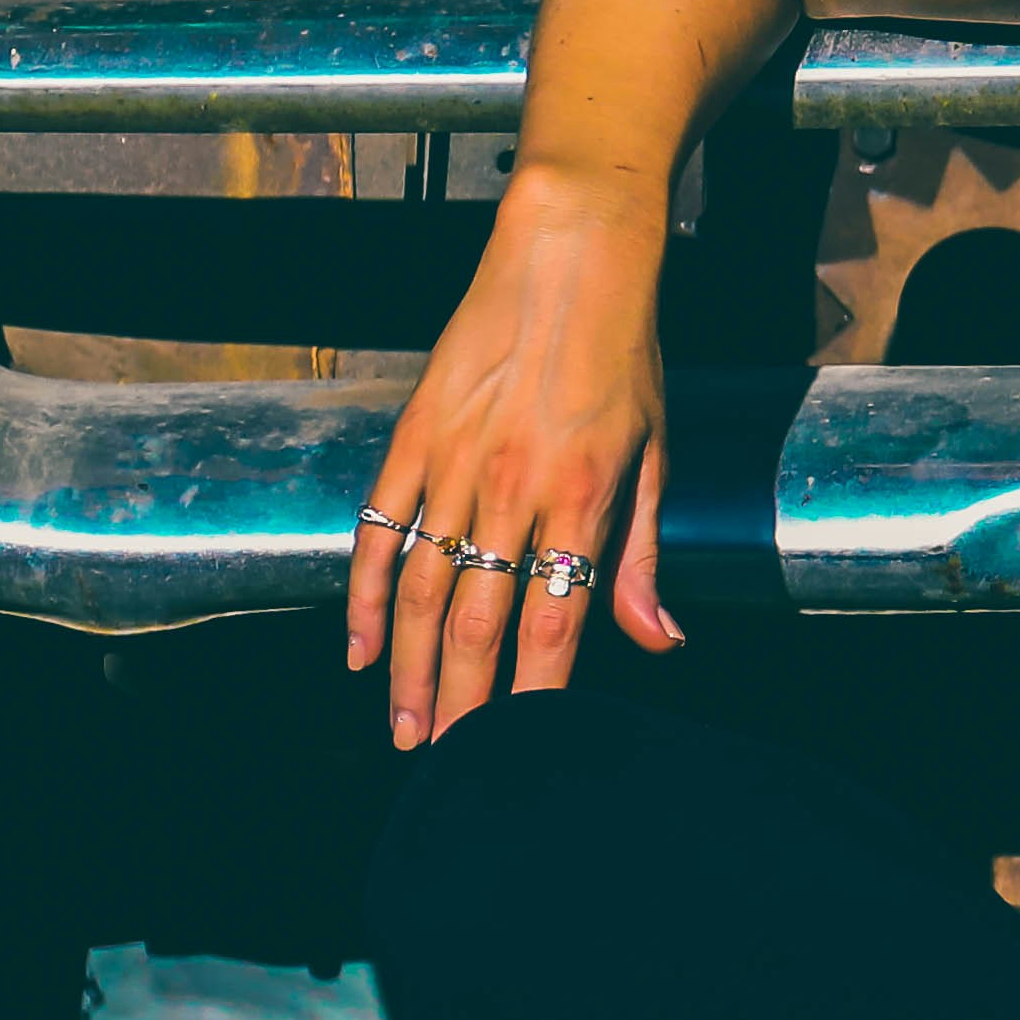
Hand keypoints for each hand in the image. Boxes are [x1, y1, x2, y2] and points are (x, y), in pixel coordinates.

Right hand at [348, 170, 681, 746]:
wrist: (569, 253)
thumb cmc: (625, 353)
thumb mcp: (652, 452)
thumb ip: (639, 555)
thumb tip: (657, 643)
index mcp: (582, 496)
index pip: (553, 625)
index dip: (534, 700)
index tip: (522, 755)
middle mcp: (513, 487)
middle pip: (479, 622)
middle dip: (464, 704)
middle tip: (448, 767)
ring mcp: (455, 462)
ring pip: (424, 589)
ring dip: (411, 668)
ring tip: (406, 729)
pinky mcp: (414, 435)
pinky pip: (379, 528)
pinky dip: (366, 594)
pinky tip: (361, 649)